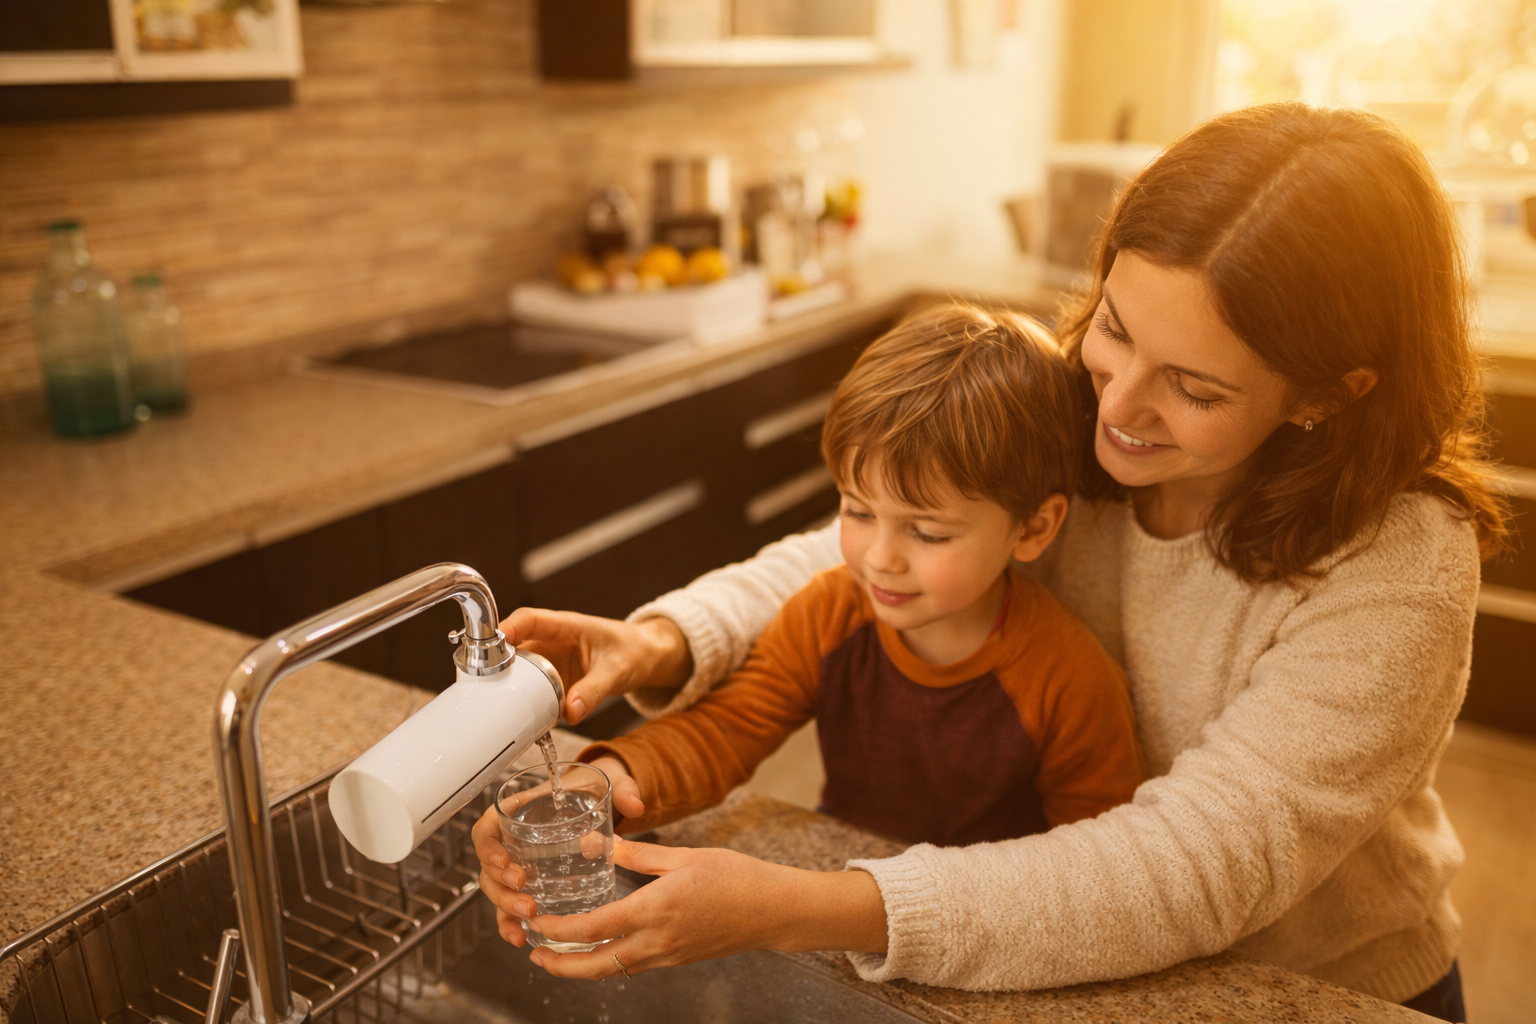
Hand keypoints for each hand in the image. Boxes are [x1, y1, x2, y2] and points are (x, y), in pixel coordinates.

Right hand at [469, 755, 642, 946]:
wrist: (590, 800)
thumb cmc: (587, 790)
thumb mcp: (604, 783)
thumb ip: (622, 789)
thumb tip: (635, 805)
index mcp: (518, 811)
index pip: (486, 829)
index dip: (488, 847)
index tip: (504, 861)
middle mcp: (511, 839)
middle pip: (489, 868)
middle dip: (502, 887)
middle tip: (525, 898)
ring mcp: (517, 864)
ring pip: (496, 890)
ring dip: (506, 908)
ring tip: (528, 917)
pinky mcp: (527, 885)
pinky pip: (509, 907)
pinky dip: (510, 923)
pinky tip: (521, 937)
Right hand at [499, 608, 692, 725]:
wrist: (645, 658)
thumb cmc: (632, 651)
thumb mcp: (617, 671)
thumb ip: (594, 691)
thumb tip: (571, 713)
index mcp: (565, 627)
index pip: (529, 620)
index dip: (508, 628)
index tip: (493, 644)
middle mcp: (550, 643)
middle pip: (514, 648)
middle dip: (497, 663)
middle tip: (484, 683)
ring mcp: (549, 664)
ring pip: (519, 673)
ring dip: (508, 687)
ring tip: (495, 706)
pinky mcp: (553, 684)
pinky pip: (533, 693)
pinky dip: (525, 705)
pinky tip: (518, 721)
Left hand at [521, 838, 888, 979]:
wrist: (774, 910)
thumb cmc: (736, 878)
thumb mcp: (683, 856)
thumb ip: (637, 852)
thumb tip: (598, 840)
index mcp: (655, 910)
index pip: (594, 928)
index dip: (560, 929)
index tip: (537, 922)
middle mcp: (658, 941)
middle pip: (596, 965)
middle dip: (560, 965)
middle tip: (534, 955)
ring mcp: (668, 956)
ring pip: (613, 970)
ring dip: (581, 966)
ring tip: (558, 955)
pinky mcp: (677, 959)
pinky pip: (633, 966)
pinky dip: (608, 962)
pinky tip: (601, 949)